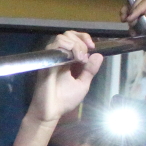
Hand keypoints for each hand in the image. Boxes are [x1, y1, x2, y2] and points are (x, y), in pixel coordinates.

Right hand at [13, 31, 102, 145]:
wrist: (51, 111)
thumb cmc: (65, 100)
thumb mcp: (83, 84)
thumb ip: (90, 70)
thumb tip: (99, 55)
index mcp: (69, 60)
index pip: (75, 39)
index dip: (85, 38)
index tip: (93, 47)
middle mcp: (60, 56)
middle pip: (69, 34)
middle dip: (81, 42)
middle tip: (84, 57)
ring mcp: (52, 58)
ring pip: (62, 37)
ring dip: (75, 44)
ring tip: (79, 58)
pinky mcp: (46, 61)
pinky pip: (54, 46)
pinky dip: (66, 47)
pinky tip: (73, 59)